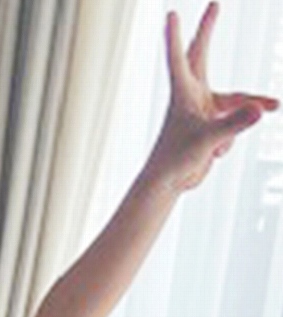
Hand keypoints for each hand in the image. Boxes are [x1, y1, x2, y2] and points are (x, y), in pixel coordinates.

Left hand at [148, 3, 278, 192]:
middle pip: (202, 56)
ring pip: (235, 103)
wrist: (172, 183)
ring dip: (239, 120)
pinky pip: (233, 126)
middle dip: (207, 30)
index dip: (175, 36)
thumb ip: (233, 124)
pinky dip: (227, 142)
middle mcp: (193, 96)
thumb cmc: (176, 161)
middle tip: (214, 3)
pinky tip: (211, 154)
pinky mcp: (214, 123)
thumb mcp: (207, 141)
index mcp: (183, 94)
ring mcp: (204, 109)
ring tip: (242, 130)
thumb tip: (261, 110)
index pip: (179, 58)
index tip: (170, 13)